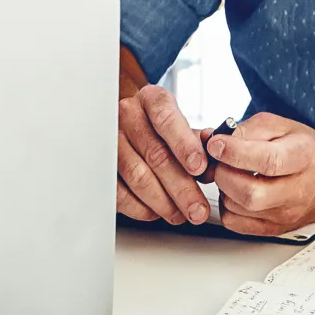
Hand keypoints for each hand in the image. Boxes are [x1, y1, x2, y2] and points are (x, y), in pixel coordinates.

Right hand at [117, 83, 211, 225]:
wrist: (129, 123)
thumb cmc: (160, 126)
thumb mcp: (181, 123)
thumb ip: (199, 141)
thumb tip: (212, 159)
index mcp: (151, 99)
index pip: (166, 119)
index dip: (184, 145)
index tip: (199, 167)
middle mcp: (128, 116)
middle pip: (155, 154)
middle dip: (181, 186)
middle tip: (197, 208)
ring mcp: (111, 140)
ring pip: (137, 176)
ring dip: (163, 201)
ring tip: (180, 214)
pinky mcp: (101, 166)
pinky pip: (119, 192)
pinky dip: (140, 207)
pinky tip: (156, 212)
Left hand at [208, 113, 314, 235]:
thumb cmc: (305, 150)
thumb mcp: (282, 126)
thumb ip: (250, 129)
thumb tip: (218, 139)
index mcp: (303, 157)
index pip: (268, 161)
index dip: (236, 153)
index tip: (216, 144)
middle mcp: (296, 191)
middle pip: (250, 193)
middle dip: (224, 173)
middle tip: (220, 159)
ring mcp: (284, 214)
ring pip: (238, 209)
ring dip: (224, 188)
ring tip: (231, 173)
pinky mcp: (272, 229)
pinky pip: (235, 223)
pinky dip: (227, 205)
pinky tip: (235, 191)